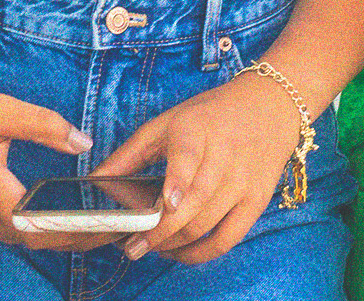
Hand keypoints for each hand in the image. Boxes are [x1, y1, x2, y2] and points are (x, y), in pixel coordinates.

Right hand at [0, 94, 120, 253]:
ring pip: (52, 241)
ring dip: (85, 232)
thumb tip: (84, 143)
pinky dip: (67, 227)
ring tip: (122, 216)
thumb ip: (42, 124)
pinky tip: (91, 213)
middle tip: (138, 218)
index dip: (94, 227)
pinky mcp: (2, 226)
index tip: (125, 219)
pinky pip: (42, 235)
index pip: (57, 227)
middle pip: (60, 240)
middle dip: (99, 232)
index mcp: (2, 201)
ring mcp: (2, 230)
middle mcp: (3, 226)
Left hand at [92, 70, 301, 263]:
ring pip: (208, 224)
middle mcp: (223, 158)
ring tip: (148, 249)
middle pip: (194, 202)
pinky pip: (229, 238)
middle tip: (132, 247)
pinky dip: (203, 252)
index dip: (178, 182)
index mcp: (196, 130)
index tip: (165, 203)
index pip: (188, 158)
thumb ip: (131, 152)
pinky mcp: (257, 203)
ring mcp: (242, 183)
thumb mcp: (165, 124)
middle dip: (161, 231)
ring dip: (176, 244)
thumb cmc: (206, 117)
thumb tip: (97, 179)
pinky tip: (179, 254)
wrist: (266, 110)